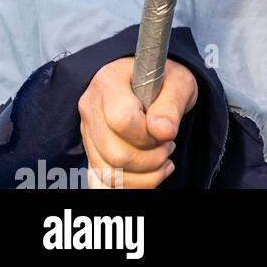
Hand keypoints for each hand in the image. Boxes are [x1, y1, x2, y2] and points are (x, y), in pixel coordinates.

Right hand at [79, 56, 196, 188]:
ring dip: (143, 176)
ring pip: (108, 173)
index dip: (148, 135)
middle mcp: (91, 107)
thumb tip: (163, 133)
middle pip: (115, 153)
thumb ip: (171, 106)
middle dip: (150, 160)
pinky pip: (101, 182)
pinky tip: (148, 176)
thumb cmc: (165, 80)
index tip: (167, 132)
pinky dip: (128, 186)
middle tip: (168, 147)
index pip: (122, 120)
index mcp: (109, 82)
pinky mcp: (91, 151)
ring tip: (163, 159)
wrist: (153, 81)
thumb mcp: (179, 83)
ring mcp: (87, 132)